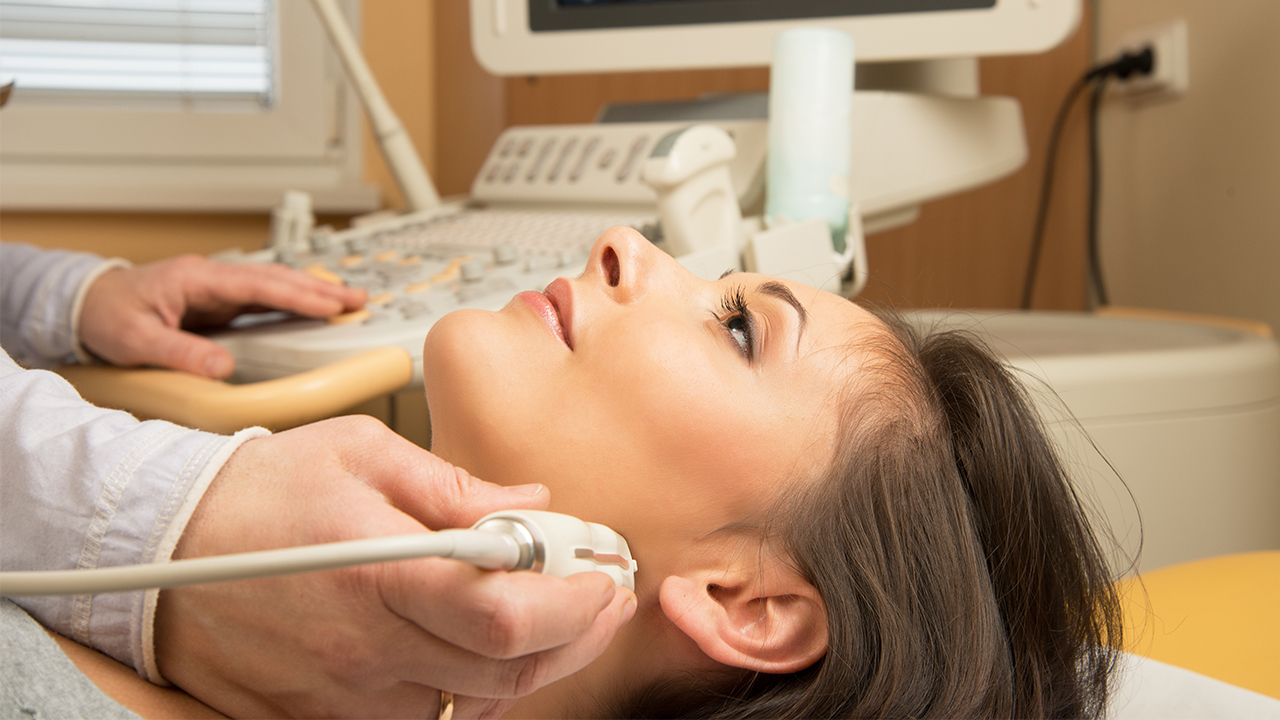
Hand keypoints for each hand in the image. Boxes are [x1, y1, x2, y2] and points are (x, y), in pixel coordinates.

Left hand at [79, 255, 365, 377]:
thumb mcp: (136, 340)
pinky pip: (265, 298)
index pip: (259, 284)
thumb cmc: (105, 316)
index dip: (297, 295)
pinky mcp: (218, 301)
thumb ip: (180, 353)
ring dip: (313, 292)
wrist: (84, 304)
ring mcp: (217, 288)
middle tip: (358, 300)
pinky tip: (313, 309)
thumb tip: (224, 367)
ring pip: (275, 284)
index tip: (330, 306)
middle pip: (277, 278)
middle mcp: (212, 278)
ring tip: (348, 302)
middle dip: (320, 288)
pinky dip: (294, 301)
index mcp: (197, 280)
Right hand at [154, 416, 635, 718]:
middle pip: (506, 671)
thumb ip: (456, 486)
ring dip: (525, 666)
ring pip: (474, 704)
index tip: (602, 581)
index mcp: (379, 570)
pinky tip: (478, 651)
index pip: (504, 614)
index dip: (573, 606)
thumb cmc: (264, 490)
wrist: (162, 547)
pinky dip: (468, 691)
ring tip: (544, 619)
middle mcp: (365, 645)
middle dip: (574, 637)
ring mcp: (343, 692)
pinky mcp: (323, 716)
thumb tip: (533, 503)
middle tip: (598, 601)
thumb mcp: (362, 452)